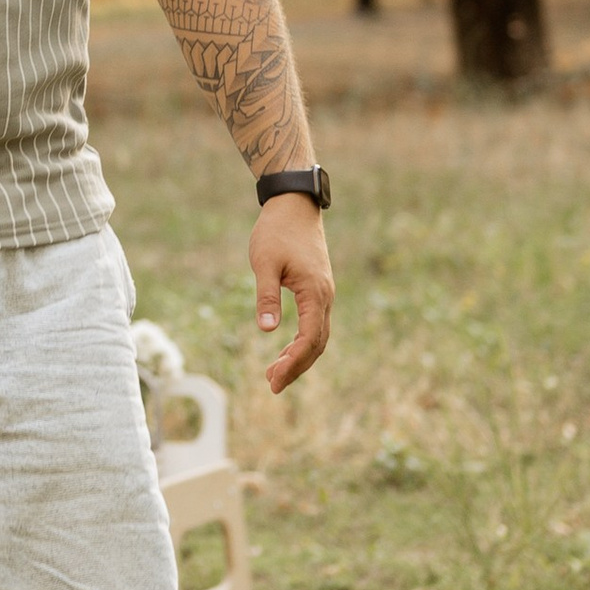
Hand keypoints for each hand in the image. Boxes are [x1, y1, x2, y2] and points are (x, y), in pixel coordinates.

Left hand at [250, 195, 333, 394]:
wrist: (294, 205)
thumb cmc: (276, 231)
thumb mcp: (264, 263)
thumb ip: (266, 296)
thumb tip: (267, 330)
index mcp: (315, 293)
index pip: (308, 339)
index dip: (292, 363)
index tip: (273, 380)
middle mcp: (325, 296)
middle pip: (317, 344)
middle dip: (296, 367)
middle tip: (272, 385)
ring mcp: (324, 293)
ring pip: (318, 335)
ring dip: (299, 356)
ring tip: (274, 373)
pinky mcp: (317, 289)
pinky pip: (315, 323)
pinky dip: (302, 341)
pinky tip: (284, 348)